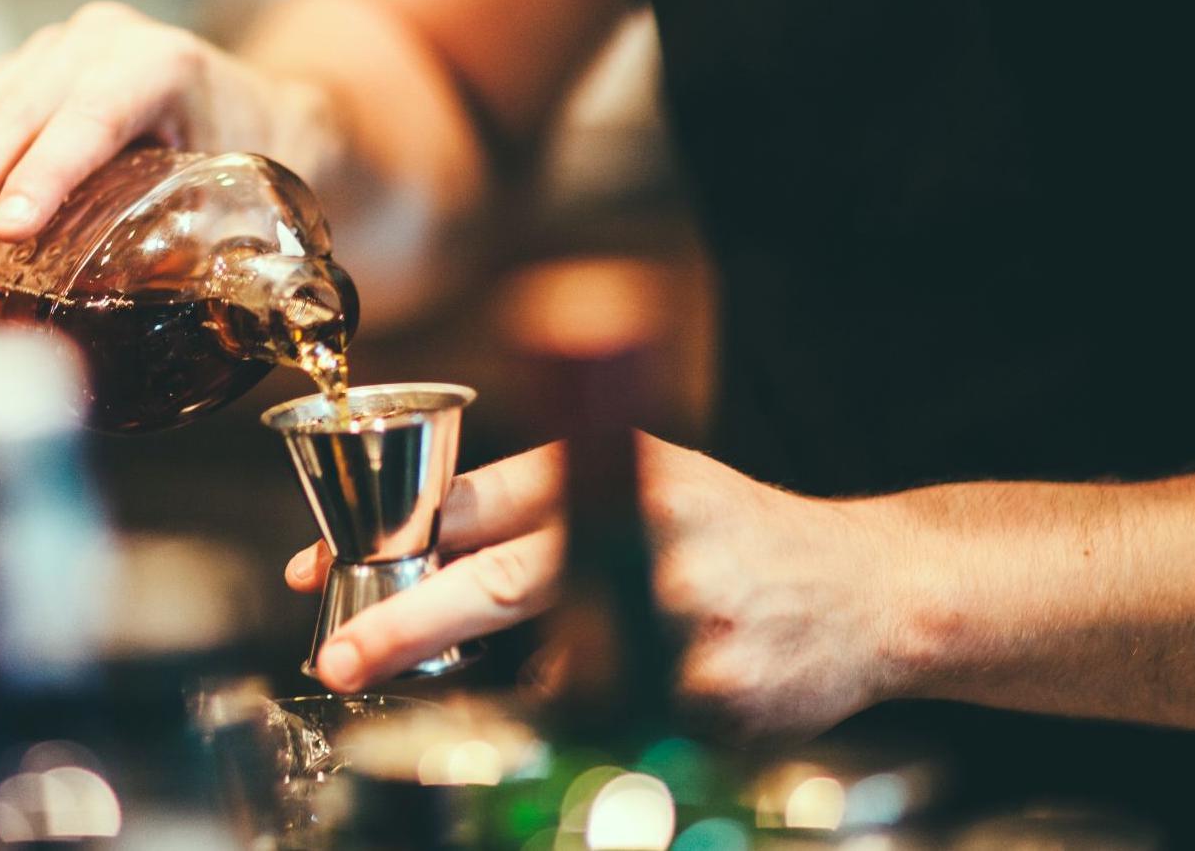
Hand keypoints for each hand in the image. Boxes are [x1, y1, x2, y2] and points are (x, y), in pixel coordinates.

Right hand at [0, 1, 339, 279]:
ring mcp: (50, 54)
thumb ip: (208, 247)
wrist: (265, 113)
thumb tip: (153, 329)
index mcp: (161, 65)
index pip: (91, 117)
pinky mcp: (16, 74)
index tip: (7, 232)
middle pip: (8, 115)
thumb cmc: (264, 159)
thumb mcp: (254, 197)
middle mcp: (96, 46)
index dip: (43, 173)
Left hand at [284, 434, 909, 742]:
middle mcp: (650, 534)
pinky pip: (611, 725)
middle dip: (406, 627)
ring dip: (532, 687)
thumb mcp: (644, 480)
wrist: (870, 591)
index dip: (393, 537)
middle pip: (499, 583)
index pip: (481, 499)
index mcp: (621, 468)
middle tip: (340, 661)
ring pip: (548, 678)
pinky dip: (603, 717)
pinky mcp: (712, 699)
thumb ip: (542, 507)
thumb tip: (419, 553)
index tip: (323, 571)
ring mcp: (683, 622)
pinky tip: (654, 686)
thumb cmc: (734, 533)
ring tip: (619, 653)